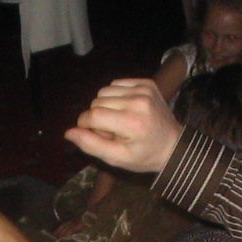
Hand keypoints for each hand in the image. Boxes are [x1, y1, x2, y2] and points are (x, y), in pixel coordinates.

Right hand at [64, 79, 183, 173]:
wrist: (173, 145)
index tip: (95, 135)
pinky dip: (115, 96)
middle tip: (114, 132)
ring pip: (104, 92)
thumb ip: (91, 145)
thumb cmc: (143, 156)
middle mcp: (138, 101)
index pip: (93, 115)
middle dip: (98, 118)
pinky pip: (116, 84)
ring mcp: (144, 89)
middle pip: (97, 102)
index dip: (86, 126)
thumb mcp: (117, 158)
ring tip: (120, 121)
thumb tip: (68, 132)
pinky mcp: (146, 83)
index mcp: (132, 123)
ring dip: (106, 106)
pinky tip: (126, 109)